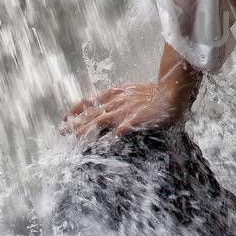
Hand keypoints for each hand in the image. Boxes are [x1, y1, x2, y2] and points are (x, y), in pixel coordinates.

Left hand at [60, 80, 183, 142]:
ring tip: (74, 138)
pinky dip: (107, 139)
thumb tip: (111, 102)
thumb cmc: (156, 92)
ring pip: (99, 121)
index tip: (65, 117)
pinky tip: (99, 146)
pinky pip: (117, 132)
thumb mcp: (134, 89)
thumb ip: (121, 96)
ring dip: (85, 130)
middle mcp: (116, 101)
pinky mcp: (134, 120)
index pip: (89, 100)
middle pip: (91, 113)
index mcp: (115, 93)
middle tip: (63, 131)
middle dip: (75, 122)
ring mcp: (125, 110)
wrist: (172, 91)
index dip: (76, 109)